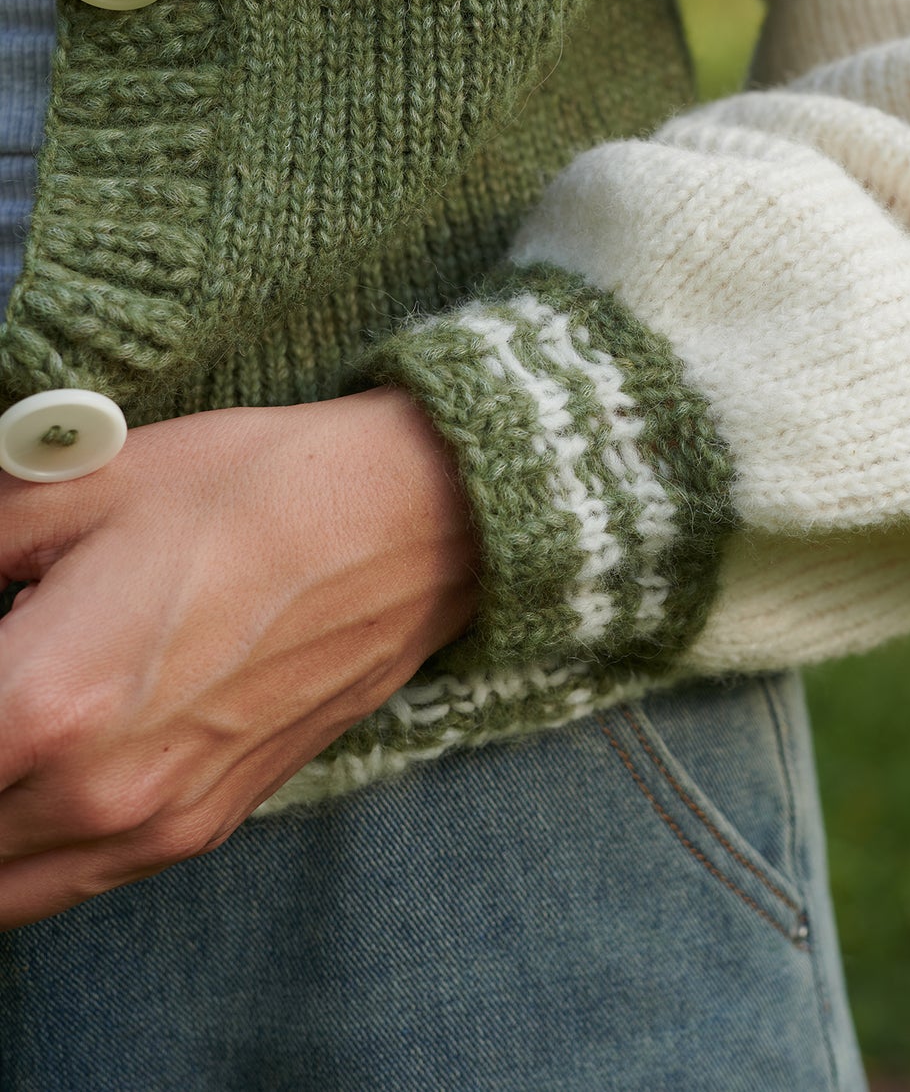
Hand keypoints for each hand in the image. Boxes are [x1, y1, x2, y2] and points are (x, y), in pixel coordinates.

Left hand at [0, 387, 479, 928]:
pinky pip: (65, 883)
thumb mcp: (80, 483)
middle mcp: (92, 792)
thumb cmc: (254, 488)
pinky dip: (21, 848)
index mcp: (44, 700)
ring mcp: (153, 825)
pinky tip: (36, 768)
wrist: (412, 522)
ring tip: (7, 731)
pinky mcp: (202, 828)